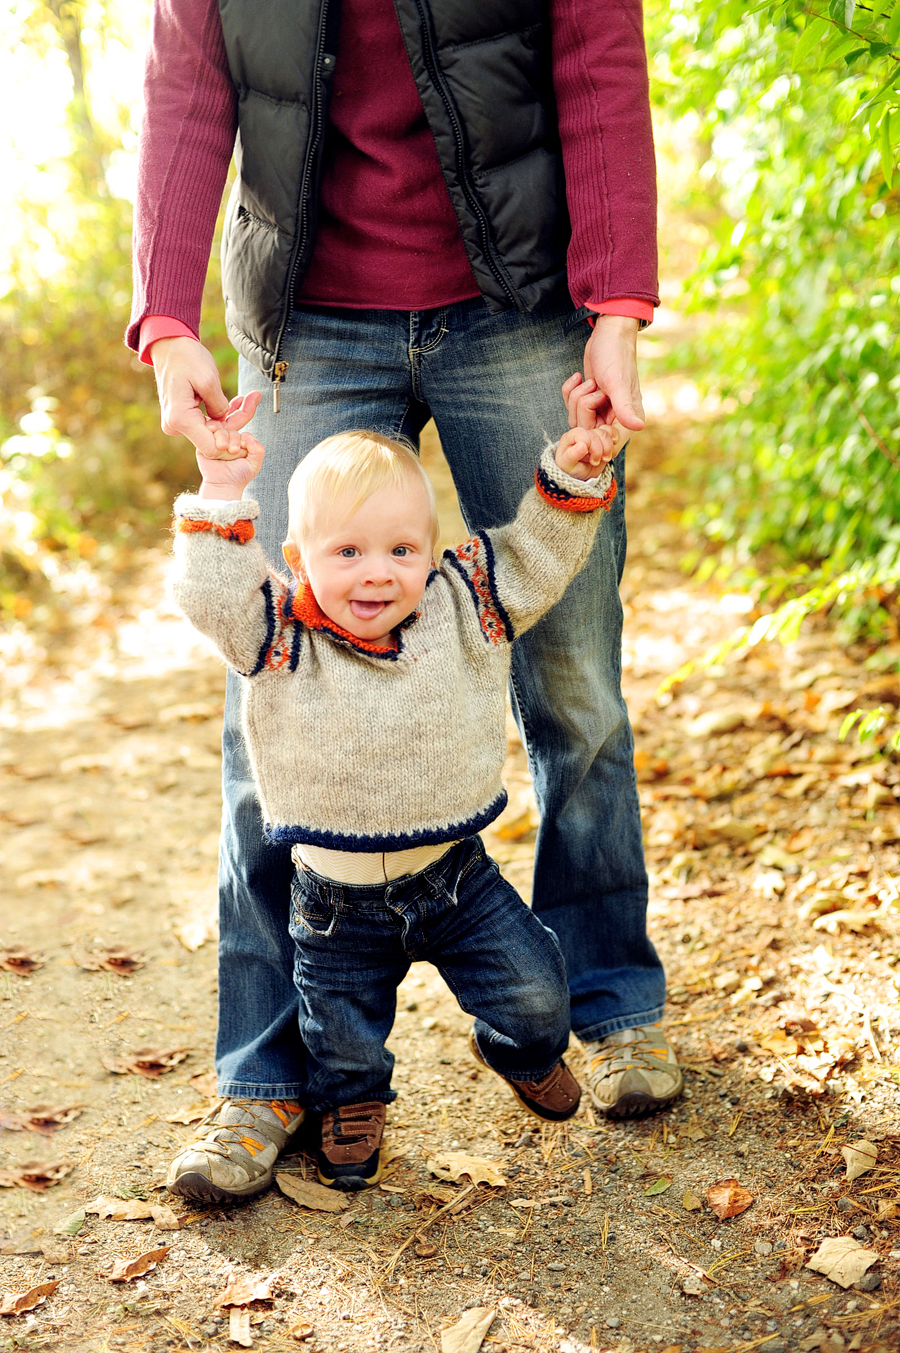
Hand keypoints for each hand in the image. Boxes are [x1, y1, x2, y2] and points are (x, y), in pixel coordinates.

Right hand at [151, 336, 261, 455]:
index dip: (232, 443)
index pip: (212, 448)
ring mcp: (177, 423)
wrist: (169, 345)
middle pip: (213, 440)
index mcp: (180, 419)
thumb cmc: (186, 357)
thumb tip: (225, 421)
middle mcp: (175, 426)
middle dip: (236, 425)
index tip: (248, 425)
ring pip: (212, 432)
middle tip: (254, 399)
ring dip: (231, 419)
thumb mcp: (208, 380)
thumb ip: (219, 406)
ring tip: (250, 398)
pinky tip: (237, 402)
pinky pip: (206, 423)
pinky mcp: (182, 419)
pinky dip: (221, 415)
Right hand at [197, 431, 265, 500]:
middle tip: (233, 451)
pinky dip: (210, 431)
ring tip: (222, 448)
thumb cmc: (239, 476)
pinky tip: (212, 435)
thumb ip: (258, 450)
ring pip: (221, 431)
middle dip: (234, 439)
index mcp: (242, 446)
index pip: (244, 435)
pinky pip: (207, 432)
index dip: (244, 440)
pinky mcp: (205, 443)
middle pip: (233, 431)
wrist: (222, 484)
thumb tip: (249, 436)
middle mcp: (229, 442)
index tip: (242, 450)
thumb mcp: (254, 465)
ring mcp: (217, 442)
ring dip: (223, 437)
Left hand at [554, 423, 618, 481]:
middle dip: (599, 450)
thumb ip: (571, 455)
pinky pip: (612, 433)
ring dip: (608, 448)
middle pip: (596, 433)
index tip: (590, 459)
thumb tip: (582, 445)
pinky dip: (614, 442)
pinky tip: (610, 452)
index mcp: (570, 437)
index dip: (589, 445)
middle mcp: (582, 433)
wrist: (581, 475)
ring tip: (604, 459)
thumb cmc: (571, 469)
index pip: (582, 434)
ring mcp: (593, 435)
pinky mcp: (603, 438)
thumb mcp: (567, 465)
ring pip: (605, 433)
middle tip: (596, 462)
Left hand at [562, 315, 644, 431]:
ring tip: (590, 380)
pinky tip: (578, 376)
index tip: (591, 414)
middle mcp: (614, 417)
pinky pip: (570, 408)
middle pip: (587, 433)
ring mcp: (599, 410)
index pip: (608, 444)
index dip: (595, 438)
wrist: (607, 334)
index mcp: (627, 417)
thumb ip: (625, 408)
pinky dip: (570, 391)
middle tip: (593, 387)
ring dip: (576, 398)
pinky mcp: (587, 401)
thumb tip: (639, 426)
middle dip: (583, 409)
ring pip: (576, 421)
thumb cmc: (616, 355)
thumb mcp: (617, 383)